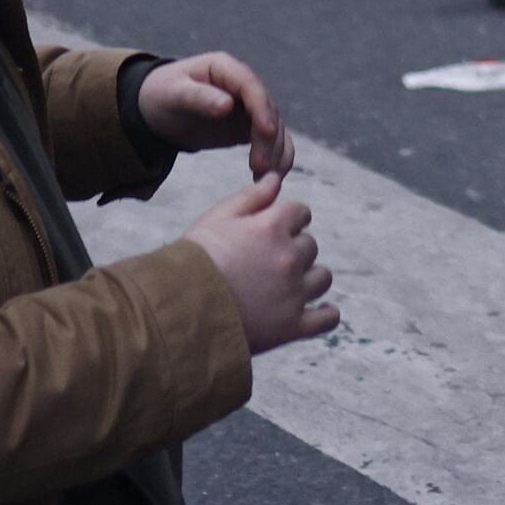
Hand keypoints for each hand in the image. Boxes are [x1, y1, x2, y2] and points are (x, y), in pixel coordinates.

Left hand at [139, 51, 293, 178]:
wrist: (157, 109)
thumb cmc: (162, 95)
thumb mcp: (174, 94)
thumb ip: (199, 98)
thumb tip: (228, 105)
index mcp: (225, 69)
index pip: (252, 87)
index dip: (262, 109)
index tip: (267, 132)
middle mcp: (243, 86)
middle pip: (268, 110)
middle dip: (269, 139)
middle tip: (260, 167)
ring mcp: (249, 107)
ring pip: (275, 128)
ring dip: (276, 152)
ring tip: (264, 177)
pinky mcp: (249, 127)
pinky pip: (270, 141)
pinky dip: (275, 158)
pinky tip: (268, 176)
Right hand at [193, 171, 330, 352]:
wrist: (177, 311)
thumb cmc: (191, 261)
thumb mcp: (215, 219)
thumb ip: (250, 197)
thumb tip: (276, 177)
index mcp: (272, 227)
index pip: (300, 213)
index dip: (287, 220)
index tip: (274, 230)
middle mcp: (289, 258)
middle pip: (310, 246)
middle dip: (293, 249)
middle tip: (266, 262)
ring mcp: (294, 294)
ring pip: (322, 277)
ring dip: (309, 278)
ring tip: (286, 286)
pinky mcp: (292, 326)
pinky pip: (327, 318)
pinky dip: (326, 314)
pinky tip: (318, 310)